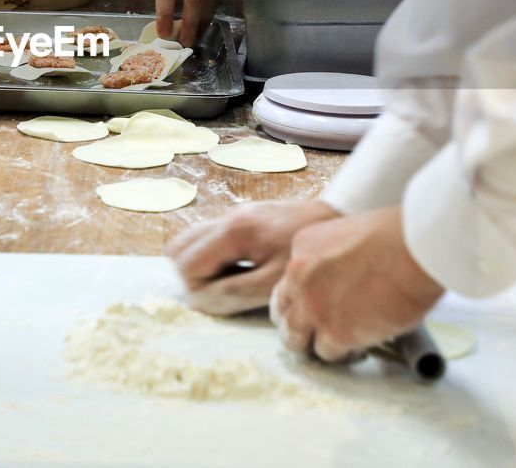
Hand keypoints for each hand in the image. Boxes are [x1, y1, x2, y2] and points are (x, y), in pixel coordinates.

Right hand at [166, 200, 339, 315]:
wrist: (337, 217)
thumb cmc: (310, 255)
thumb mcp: (274, 281)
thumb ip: (234, 292)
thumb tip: (199, 301)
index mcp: (231, 232)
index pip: (186, 265)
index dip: (196, 290)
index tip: (221, 301)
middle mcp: (225, 218)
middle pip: (178, 249)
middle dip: (191, 277)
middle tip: (220, 292)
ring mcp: (231, 214)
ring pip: (190, 241)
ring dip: (200, 266)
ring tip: (229, 281)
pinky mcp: (240, 217)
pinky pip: (208, 238)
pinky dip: (213, 257)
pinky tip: (240, 268)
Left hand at [270, 206, 444, 362]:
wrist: (414, 246)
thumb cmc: (396, 235)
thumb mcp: (346, 234)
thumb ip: (332, 259)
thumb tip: (342, 282)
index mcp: (302, 248)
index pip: (288, 282)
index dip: (300, 299)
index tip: (314, 307)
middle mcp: (299, 277)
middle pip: (282, 313)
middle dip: (297, 325)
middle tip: (316, 333)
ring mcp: (313, 307)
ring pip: (295, 339)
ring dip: (313, 344)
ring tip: (336, 344)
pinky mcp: (335, 332)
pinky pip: (326, 353)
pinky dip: (342, 354)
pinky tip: (359, 346)